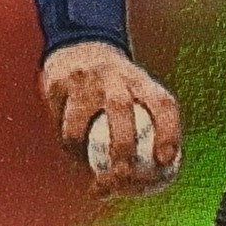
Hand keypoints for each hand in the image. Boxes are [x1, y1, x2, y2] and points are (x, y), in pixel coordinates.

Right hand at [40, 42, 183, 195]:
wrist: (81, 48)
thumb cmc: (119, 89)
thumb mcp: (141, 95)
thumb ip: (151, 128)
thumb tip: (159, 176)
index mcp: (142, 81)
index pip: (162, 103)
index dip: (168, 132)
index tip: (165, 162)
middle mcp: (115, 76)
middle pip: (119, 109)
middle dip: (121, 147)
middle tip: (121, 176)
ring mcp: (83, 80)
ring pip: (78, 124)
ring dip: (83, 155)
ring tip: (93, 174)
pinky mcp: (57, 86)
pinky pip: (60, 127)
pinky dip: (70, 149)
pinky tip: (78, 157)